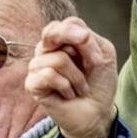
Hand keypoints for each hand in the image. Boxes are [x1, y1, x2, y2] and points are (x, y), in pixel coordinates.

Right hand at [25, 16, 118, 137]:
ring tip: (80, 88)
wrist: (96, 113)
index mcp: (62, 41)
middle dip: (79, 45)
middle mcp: (46, 50)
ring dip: (77, 78)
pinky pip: (48, 76)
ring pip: (57, 59)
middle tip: (93, 64)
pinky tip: (68, 94)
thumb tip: (73, 38)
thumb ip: (89, 39)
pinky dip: (66, 87)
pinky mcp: (32, 84)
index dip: (85, 38)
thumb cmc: (98, 83)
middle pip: (53, 32)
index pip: (67, 24)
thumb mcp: (104, 54)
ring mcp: (37, 66)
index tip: (98, 58)